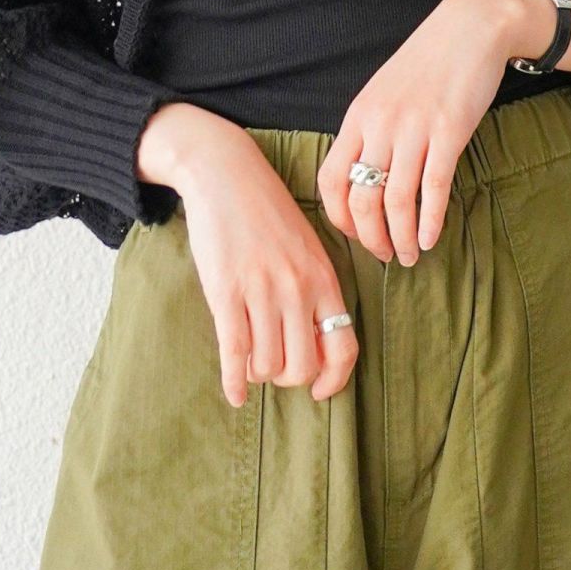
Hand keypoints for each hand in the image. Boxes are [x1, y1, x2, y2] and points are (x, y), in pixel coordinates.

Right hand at [137, 104, 358, 407]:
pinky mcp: (226, 292)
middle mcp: (298, 288)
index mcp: (323, 277)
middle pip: (302, 365)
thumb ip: (315, 288)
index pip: (344, 346)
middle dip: (288, 376)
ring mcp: (262, 290)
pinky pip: (234, 352)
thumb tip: (318, 341)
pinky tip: (233, 395)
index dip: (334, 380)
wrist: (226, 175)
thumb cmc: (266, 211)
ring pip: (268, 364)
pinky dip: (233, 382)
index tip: (318, 391)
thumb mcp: (306, 245)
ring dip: (258, 372)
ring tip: (250, 360)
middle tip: (275, 366)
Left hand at [315, 0, 523, 265]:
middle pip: (361, 199)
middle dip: (370, 238)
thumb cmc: (428, 62)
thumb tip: (363, 176)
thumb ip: (371, 129)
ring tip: (409, 256)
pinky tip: (431, 238)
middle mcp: (379, 125)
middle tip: (385, 255)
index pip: (330, 179)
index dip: (338, 218)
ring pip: (396, 200)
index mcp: (358, 116)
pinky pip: (433, 187)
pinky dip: (430, 220)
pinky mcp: (449, 131)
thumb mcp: (384, 92)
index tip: (355, 235)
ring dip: (402, 237)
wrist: (469, 27)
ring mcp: (414, 128)